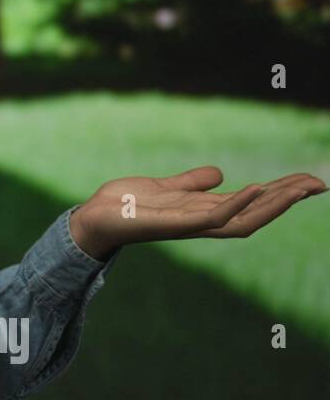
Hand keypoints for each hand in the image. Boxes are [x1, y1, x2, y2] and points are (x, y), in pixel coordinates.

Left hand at [70, 166, 325, 260]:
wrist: (91, 218)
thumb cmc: (125, 205)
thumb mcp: (165, 187)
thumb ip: (192, 183)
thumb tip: (220, 174)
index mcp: (202, 212)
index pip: (252, 205)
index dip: (281, 195)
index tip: (311, 181)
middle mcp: (201, 222)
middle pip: (256, 214)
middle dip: (288, 200)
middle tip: (319, 183)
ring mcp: (188, 225)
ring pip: (242, 219)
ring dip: (272, 204)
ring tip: (298, 187)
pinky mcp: (171, 224)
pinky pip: (212, 217)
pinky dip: (236, 204)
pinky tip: (256, 187)